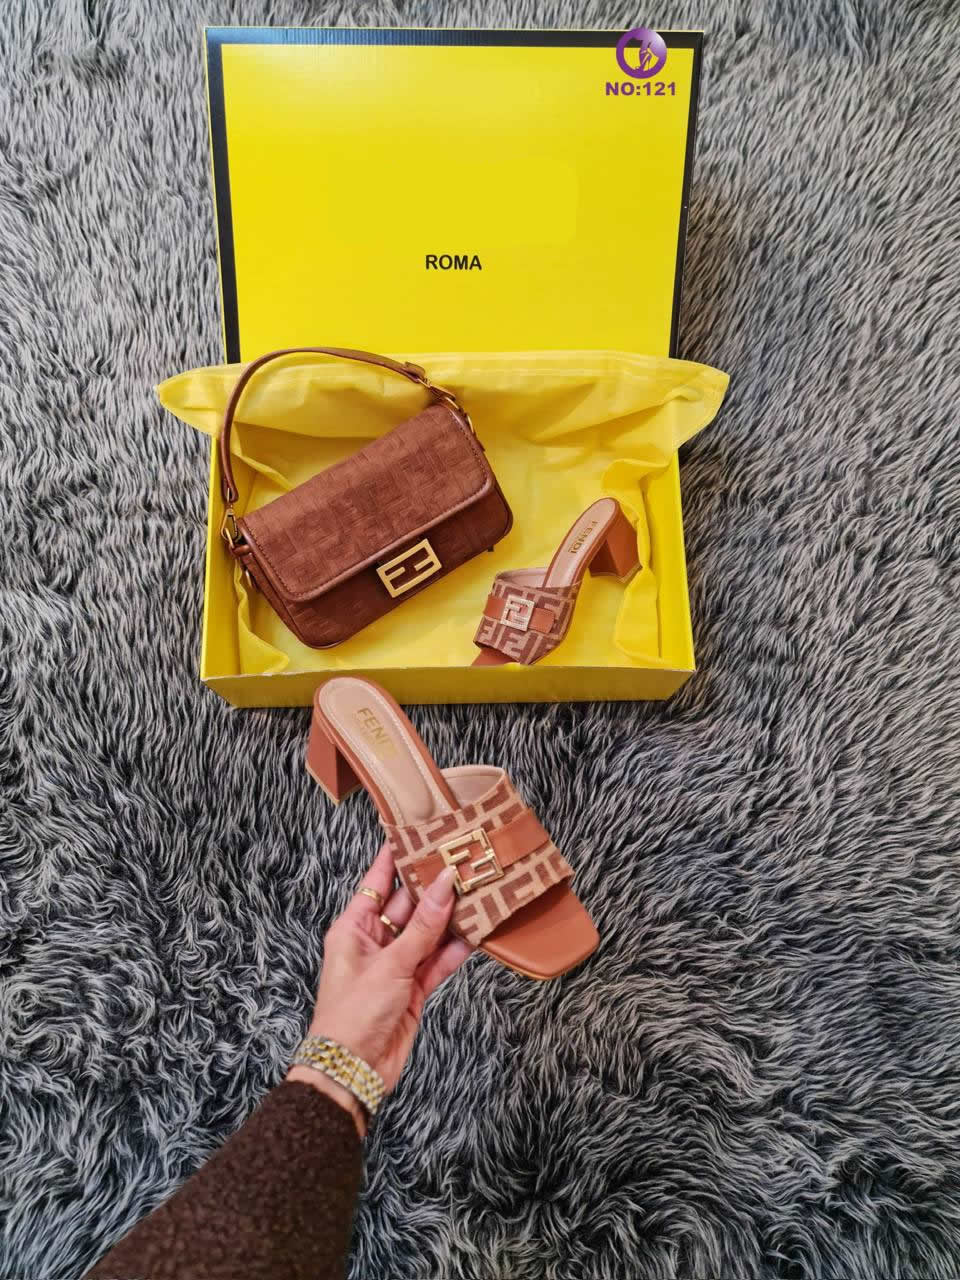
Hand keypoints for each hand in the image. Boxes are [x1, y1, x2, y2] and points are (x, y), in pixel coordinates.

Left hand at [287, 842, 471, 1135]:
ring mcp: (395, 965)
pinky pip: (437, 961)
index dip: (397, 855)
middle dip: (434, 886)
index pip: (378, 880)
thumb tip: (446, 885)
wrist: (353, 1072)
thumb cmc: (352, 1015)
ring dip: (450, 917)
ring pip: (428, 932)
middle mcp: (374, 941)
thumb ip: (423, 927)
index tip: (418, 829)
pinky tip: (477, 933)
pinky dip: (456, 949)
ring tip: (479, 890)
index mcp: (353, 927)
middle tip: (463, 859)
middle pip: (408, 904)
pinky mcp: (413, 988)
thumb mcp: (389, 965)